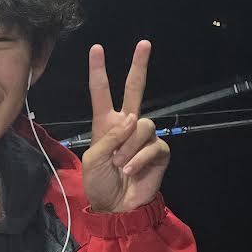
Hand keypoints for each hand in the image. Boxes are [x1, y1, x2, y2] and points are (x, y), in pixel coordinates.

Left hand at [81, 42, 168, 213]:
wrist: (116, 207)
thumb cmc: (99, 183)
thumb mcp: (93, 159)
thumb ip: (110, 137)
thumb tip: (132, 119)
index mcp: (105, 123)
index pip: (101, 92)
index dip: (98, 71)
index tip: (97, 48)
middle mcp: (126, 125)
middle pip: (135, 89)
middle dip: (139, 66)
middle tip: (144, 43)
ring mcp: (143, 137)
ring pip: (143, 125)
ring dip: (129, 146)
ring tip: (120, 164)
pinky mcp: (158, 152)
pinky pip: (153, 145)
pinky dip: (140, 159)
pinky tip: (131, 170)